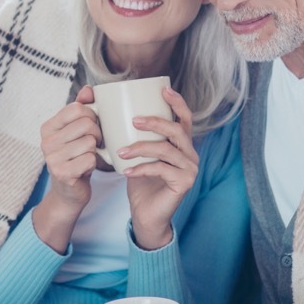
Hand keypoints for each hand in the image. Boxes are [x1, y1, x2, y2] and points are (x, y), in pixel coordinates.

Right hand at [32, 85, 101, 251]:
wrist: (69, 192)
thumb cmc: (75, 158)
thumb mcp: (76, 132)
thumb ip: (82, 109)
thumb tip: (89, 88)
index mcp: (48, 127)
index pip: (77, 108)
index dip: (92, 116)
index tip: (92, 127)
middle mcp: (46, 141)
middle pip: (86, 124)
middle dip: (97, 133)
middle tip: (95, 144)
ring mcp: (52, 158)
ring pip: (90, 142)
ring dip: (96, 150)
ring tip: (89, 156)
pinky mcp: (62, 173)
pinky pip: (90, 159)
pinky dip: (94, 164)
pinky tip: (87, 168)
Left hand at [120, 86, 198, 249]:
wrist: (146, 215)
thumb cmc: (141, 183)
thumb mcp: (138, 156)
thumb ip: (135, 137)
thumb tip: (113, 115)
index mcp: (181, 144)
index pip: (185, 118)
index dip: (177, 102)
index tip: (163, 89)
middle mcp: (190, 154)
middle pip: (176, 130)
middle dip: (155, 122)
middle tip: (134, 120)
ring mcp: (190, 169)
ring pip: (166, 150)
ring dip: (141, 148)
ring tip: (121, 151)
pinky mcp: (185, 183)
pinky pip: (161, 169)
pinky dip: (141, 168)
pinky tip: (126, 171)